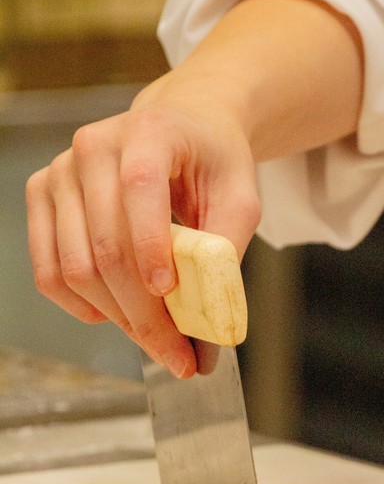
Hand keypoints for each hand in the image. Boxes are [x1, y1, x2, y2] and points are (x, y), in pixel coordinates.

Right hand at [25, 77, 260, 377]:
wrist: (183, 127)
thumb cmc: (213, 163)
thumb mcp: (241, 198)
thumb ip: (227, 252)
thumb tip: (212, 325)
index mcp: (149, 132)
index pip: (139, 189)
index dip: (150, 247)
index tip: (170, 294)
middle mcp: (95, 147)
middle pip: (107, 245)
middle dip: (143, 312)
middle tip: (178, 356)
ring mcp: (62, 171)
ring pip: (76, 266)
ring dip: (117, 317)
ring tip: (157, 340)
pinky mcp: (43, 196)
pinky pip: (49, 270)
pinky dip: (80, 304)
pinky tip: (114, 315)